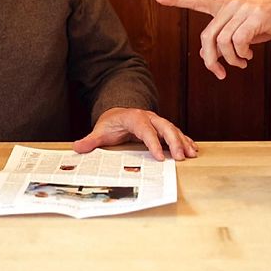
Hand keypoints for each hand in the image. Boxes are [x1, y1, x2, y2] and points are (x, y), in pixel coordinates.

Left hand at [72, 107, 198, 160]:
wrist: (118, 113)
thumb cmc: (111, 124)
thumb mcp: (100, 131)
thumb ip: (91, 140)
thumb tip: (77, 147)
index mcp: (134, 118)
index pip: (146, 130)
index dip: (153, 142)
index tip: (160, 157)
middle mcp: (149, 117)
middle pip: (165, 127)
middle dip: (174, 141)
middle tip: (181, 157)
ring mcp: (157, 121)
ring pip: (173, 129)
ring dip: (183, 141)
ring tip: (191, 154)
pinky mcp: (162, 128)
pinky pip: (176, 132)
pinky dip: (185, 140)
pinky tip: (193, 149)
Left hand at [155, 0, 270, 78]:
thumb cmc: (270, 22)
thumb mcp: (245, 31)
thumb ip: (226, 40)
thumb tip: (208, 55)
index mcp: (226, 6)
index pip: (198, 1)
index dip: (178, 0)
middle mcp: (232, 5)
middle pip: (207, 36)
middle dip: (210, 59)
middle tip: (220, 73)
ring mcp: (243, 9)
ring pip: (223, 41)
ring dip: (231, 59)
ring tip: (242, 63)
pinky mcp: (256, 16)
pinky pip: (239, 41)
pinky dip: (241, 54)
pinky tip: (249, 57)